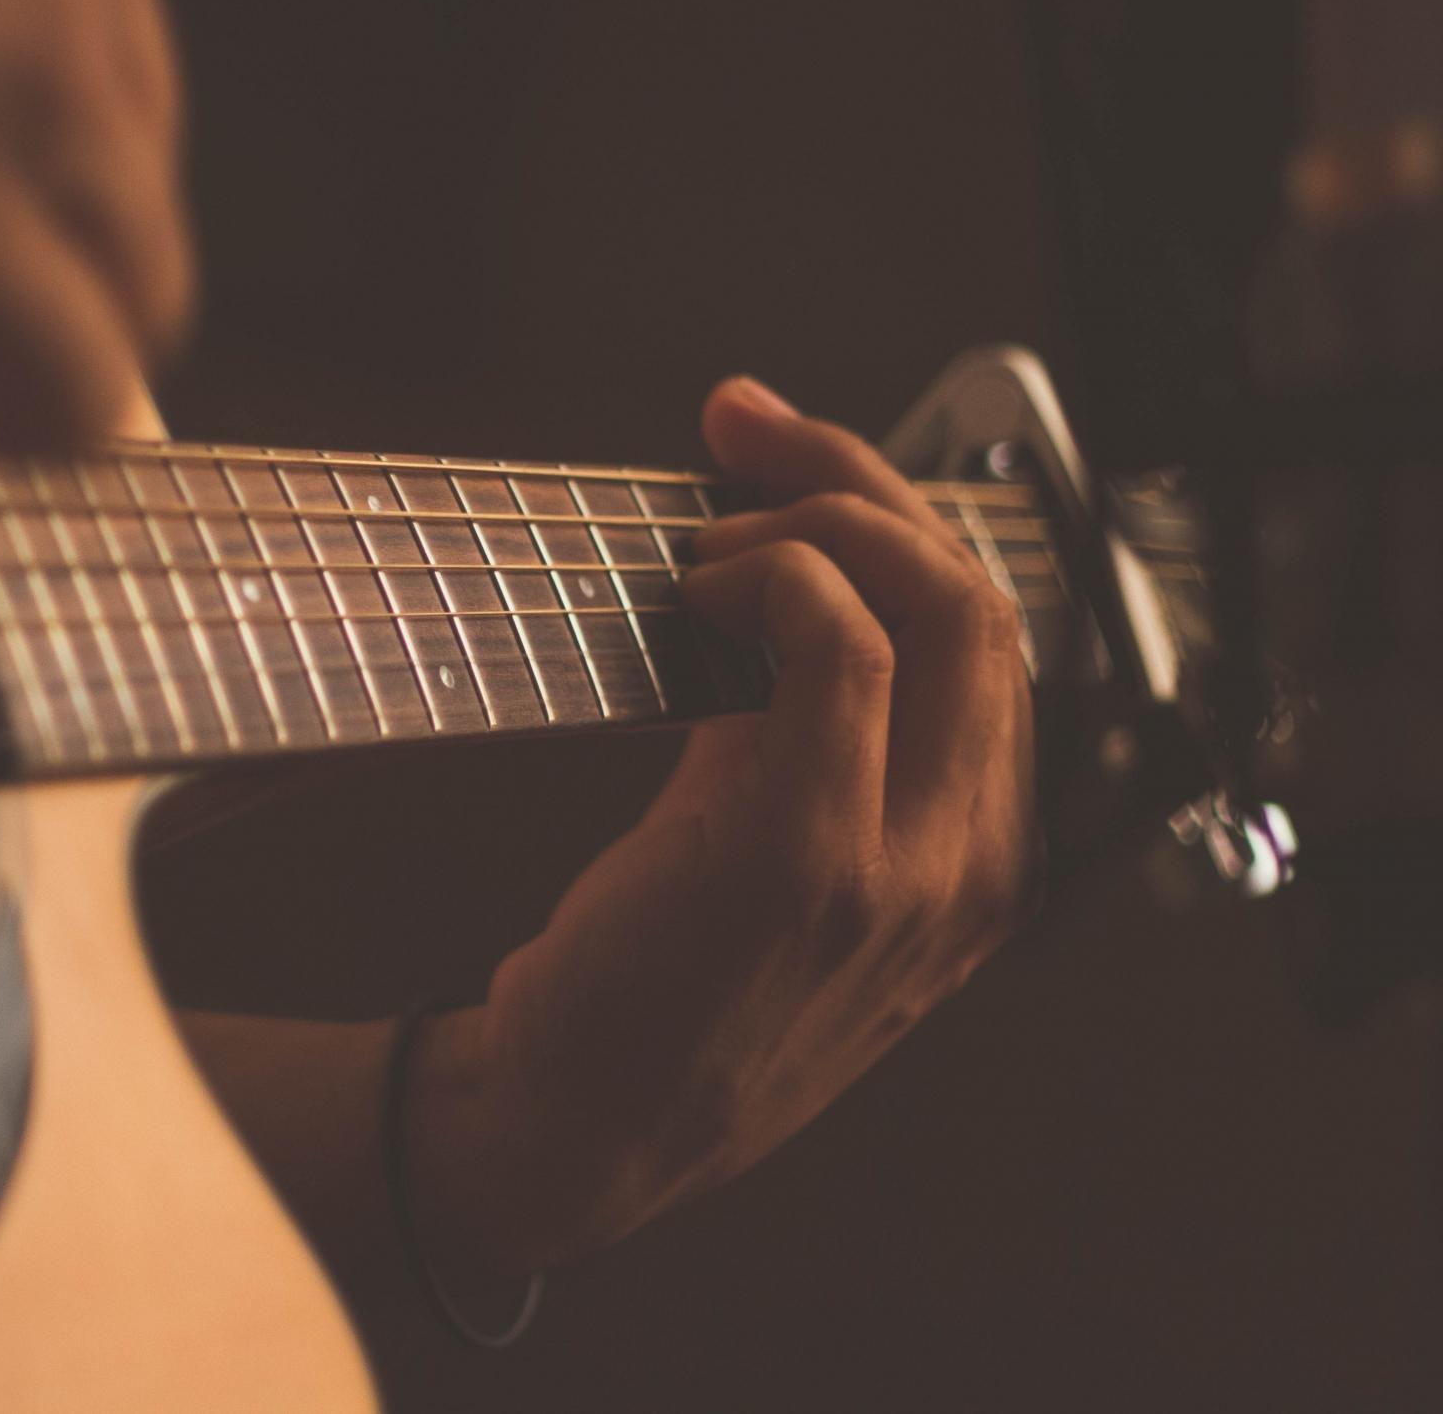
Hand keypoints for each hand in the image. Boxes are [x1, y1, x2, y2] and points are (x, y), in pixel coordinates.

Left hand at [406, 377, 1035, 1281]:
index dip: (898, 517)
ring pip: (934, 605)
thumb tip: (775, 574)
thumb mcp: (774, 859)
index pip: (994, 638)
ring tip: (706, 538)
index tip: (784, 453)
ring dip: (812, 520)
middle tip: (745, 433)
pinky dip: (775, 579)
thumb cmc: (652, 986)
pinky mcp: (806, 856)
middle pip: (984, 599)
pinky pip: (839, 648)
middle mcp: (972, 866)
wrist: (572, 1133)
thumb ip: (807, 736)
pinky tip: (700, 593)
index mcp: (977, 863)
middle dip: (865, 479)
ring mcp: (904, 867)